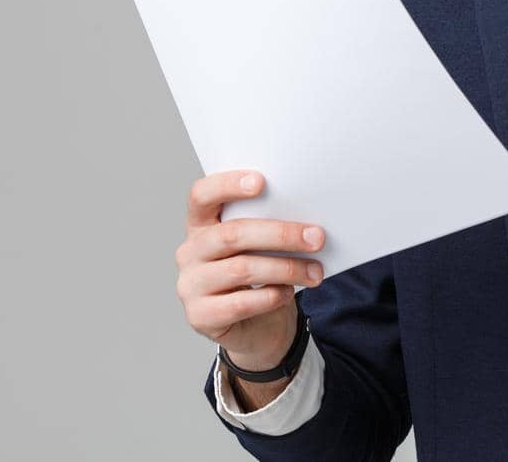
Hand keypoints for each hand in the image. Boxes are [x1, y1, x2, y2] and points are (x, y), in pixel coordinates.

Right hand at [176, 170, 325, 367]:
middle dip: (281, 234)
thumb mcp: (261, 245)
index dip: (227, 185)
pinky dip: (272, 296)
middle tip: (317, 237)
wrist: (255, 326)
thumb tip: (308, 220)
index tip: (261, 181)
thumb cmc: (260, 272)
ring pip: (242, 269)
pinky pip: (242, 303)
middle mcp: (190, 252)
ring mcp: (190, 285)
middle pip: (232, 234)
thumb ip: (269, 225)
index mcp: (201, 224)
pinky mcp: (200, 316)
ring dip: (286, 268)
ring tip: (315, 272)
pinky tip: (289, 292)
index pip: (202, 195)